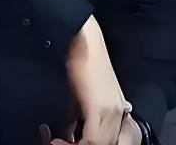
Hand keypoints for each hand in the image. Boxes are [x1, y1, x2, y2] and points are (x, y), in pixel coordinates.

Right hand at [63, 15, 126, 144]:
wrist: (84, 40)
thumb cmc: (81, 62)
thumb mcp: (83, 96)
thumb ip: (82, 118)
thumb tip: (71, 135)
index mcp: (118, 111)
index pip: (111, 142)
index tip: (65, 143)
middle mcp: (120, 114)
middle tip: (61, 144)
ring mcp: (112, 112)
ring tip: (56, 143)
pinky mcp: (100, 109)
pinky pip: (92, 141)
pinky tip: (56, 141)